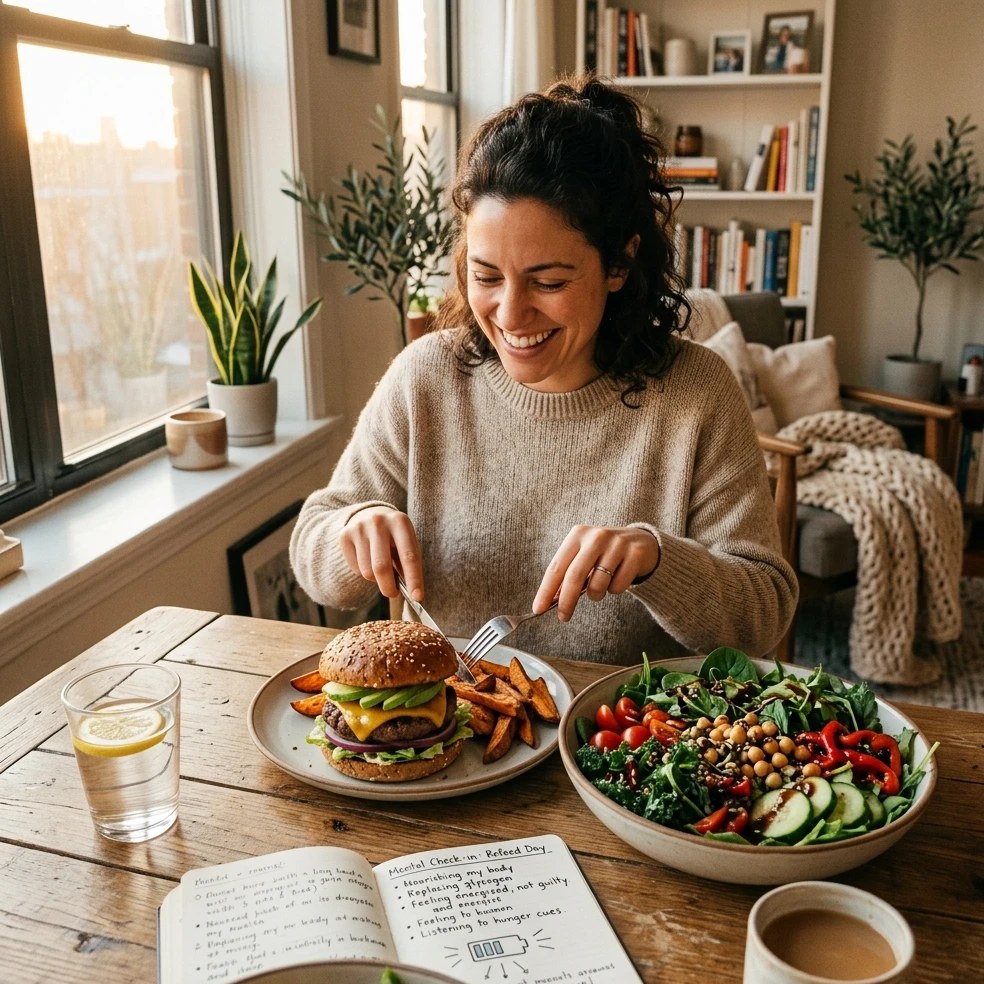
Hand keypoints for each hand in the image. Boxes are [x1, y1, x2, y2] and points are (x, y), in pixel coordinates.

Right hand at [339, 506, 423, 599]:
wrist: (368, 514)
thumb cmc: (394, 536)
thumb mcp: (406, 542)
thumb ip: (408, 563)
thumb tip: (411, 592)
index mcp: (400, 522)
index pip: (409, 556)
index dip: (414, 579)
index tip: (417, 597)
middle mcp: (378, 522)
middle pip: (382, 567)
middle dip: (388, 587)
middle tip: (393, 593)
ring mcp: (359, 528)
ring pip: (367, 571)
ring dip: (376, 580)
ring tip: (381, 571)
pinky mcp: (345, 536)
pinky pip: (355, 568)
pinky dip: (364, 572)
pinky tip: (368, 561)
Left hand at [533, 525, 659, 620]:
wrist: (641, 542)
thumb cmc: (604, 554)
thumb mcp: (584, 556)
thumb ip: (568, 574)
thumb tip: (550, 601)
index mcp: (578, 535)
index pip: (557, 566)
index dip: (546, 590)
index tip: (538, 609)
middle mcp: (596, 536)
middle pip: (574, 575)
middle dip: (566, 601)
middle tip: (563, 617)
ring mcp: (617, 544)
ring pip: (598, 584)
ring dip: (596, 594)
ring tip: (601, 585)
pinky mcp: (635, 554)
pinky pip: (618, 586)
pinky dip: (615, 589)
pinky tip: (619, 577)